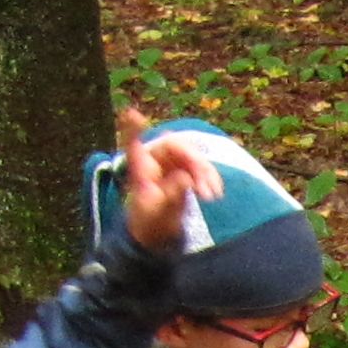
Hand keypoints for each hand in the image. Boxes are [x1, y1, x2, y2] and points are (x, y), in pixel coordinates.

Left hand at [118, 108, 225, 251]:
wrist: (158, 233)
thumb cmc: (150, 222)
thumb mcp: (157, 213)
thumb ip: (170, 195)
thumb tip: (186, 178)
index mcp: (140, 167)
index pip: (133, 143)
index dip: (132, 128)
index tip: (131, 114)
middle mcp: (156, 160)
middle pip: (176, 147)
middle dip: (194, 162)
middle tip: (203, 186)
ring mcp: (172, 164)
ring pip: (194, 156)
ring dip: (207, 173)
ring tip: (211, 196)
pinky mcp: (187, 171)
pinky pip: (203, 167)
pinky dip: (211, 178)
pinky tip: (216, 192)